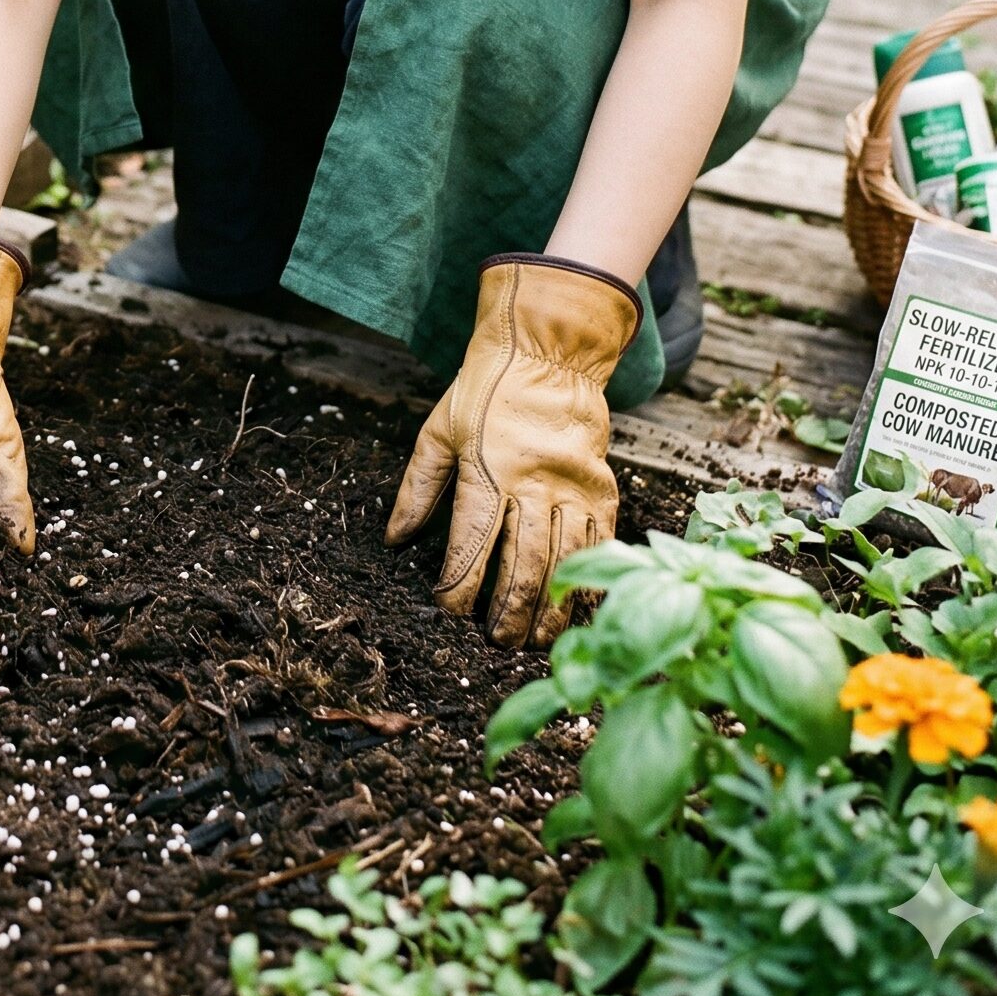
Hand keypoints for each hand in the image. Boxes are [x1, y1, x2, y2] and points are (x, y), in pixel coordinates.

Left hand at [384, 253, 639, 648]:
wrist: (548, 353)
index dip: (459, 585)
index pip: (470, 544)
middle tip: (497, 642)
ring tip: (534, 640)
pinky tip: (578, 608)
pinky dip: (588, 582)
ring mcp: (573, 487)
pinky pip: (599, 546)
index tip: (451, 612)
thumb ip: (417, 488)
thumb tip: (393, 540)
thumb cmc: (485, 391)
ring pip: (563, 562)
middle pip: (521, 563)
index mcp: (486, 469)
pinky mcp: (603, 488)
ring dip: (548, 607)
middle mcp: (533, 482)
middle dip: (507, 611)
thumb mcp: (437, 431)